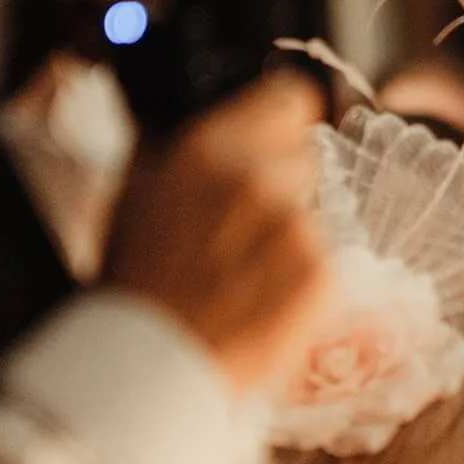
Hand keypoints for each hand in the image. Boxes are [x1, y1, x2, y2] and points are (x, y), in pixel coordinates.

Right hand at [105, 73, 327, 393]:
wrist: (151, 367)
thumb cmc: (138, 283)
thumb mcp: (137, 193)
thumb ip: (178, 144)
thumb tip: (203, 112)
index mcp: (210, 149)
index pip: (290, 96)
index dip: (286, 121)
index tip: (281, 140)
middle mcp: (259, 179)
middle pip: (307, 158)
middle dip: (285, 187)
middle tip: (246, 231)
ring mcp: (296, 227)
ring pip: (319, 213)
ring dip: (292, 237)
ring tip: (247, 277)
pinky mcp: (322, 274)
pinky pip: (327, 261)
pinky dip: (304, 279)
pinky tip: (265, 301)